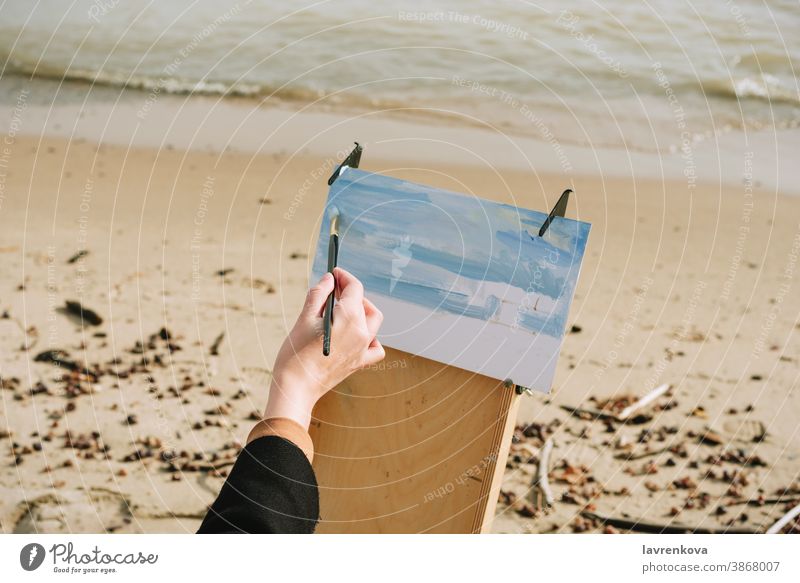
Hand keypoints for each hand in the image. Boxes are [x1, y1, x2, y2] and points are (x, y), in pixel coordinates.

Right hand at [263, 267, 384, 428]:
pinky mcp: (360, 363)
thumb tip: (329, 279)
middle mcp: (362, 333)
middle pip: (364, 303)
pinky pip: (375, 346)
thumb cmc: (295, 354)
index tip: (334, 272)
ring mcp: (363, 350)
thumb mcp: (304, 318)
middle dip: (351, 292)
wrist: (296, 388)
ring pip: (373, 322)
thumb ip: (319, 294)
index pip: (355, 288)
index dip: (344, 277)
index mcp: (350, 318)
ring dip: (361, 310)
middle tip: (333, 288)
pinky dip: (370, 337)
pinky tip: (355, 334)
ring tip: (342, 309)